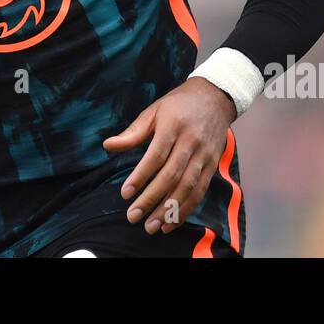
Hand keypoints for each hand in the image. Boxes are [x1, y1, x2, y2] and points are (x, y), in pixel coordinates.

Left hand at [102, 77, 237, 233]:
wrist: (215, 97)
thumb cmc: (178, 105)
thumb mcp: (153, 112)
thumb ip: (132, 133)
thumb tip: (107, 146)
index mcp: (173, 126)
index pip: (156, 155)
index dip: (140, 176)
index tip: (125, 194)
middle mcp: (191, 142)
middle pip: (171, 175)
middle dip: (151, 199)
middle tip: (133, 216)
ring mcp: (204, 155)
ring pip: (188, 187)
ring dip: (169, 210)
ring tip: (151, 226)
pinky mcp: (213, 165)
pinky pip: (200, 191)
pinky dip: (186, 209)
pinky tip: (171, 222)